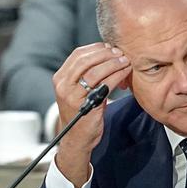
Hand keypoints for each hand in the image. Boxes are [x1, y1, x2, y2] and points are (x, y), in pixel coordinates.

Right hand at [52, 43, 129, 187]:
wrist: (77, 139)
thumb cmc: (81, 112)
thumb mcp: (78, 91)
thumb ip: (87, 74)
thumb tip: (109, 54)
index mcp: (60, 78)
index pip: (77, 54)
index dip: (96, 49)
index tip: (110, 48)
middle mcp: (63, 85)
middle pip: (86, 60)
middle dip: (106, 54)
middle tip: (120, 53)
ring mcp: (72, 96)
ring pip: (95, 71)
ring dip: (113, 63)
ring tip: (125, 61)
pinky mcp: (85, 106)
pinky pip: (104, 85)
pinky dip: (117, 75)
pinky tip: (125, 72)